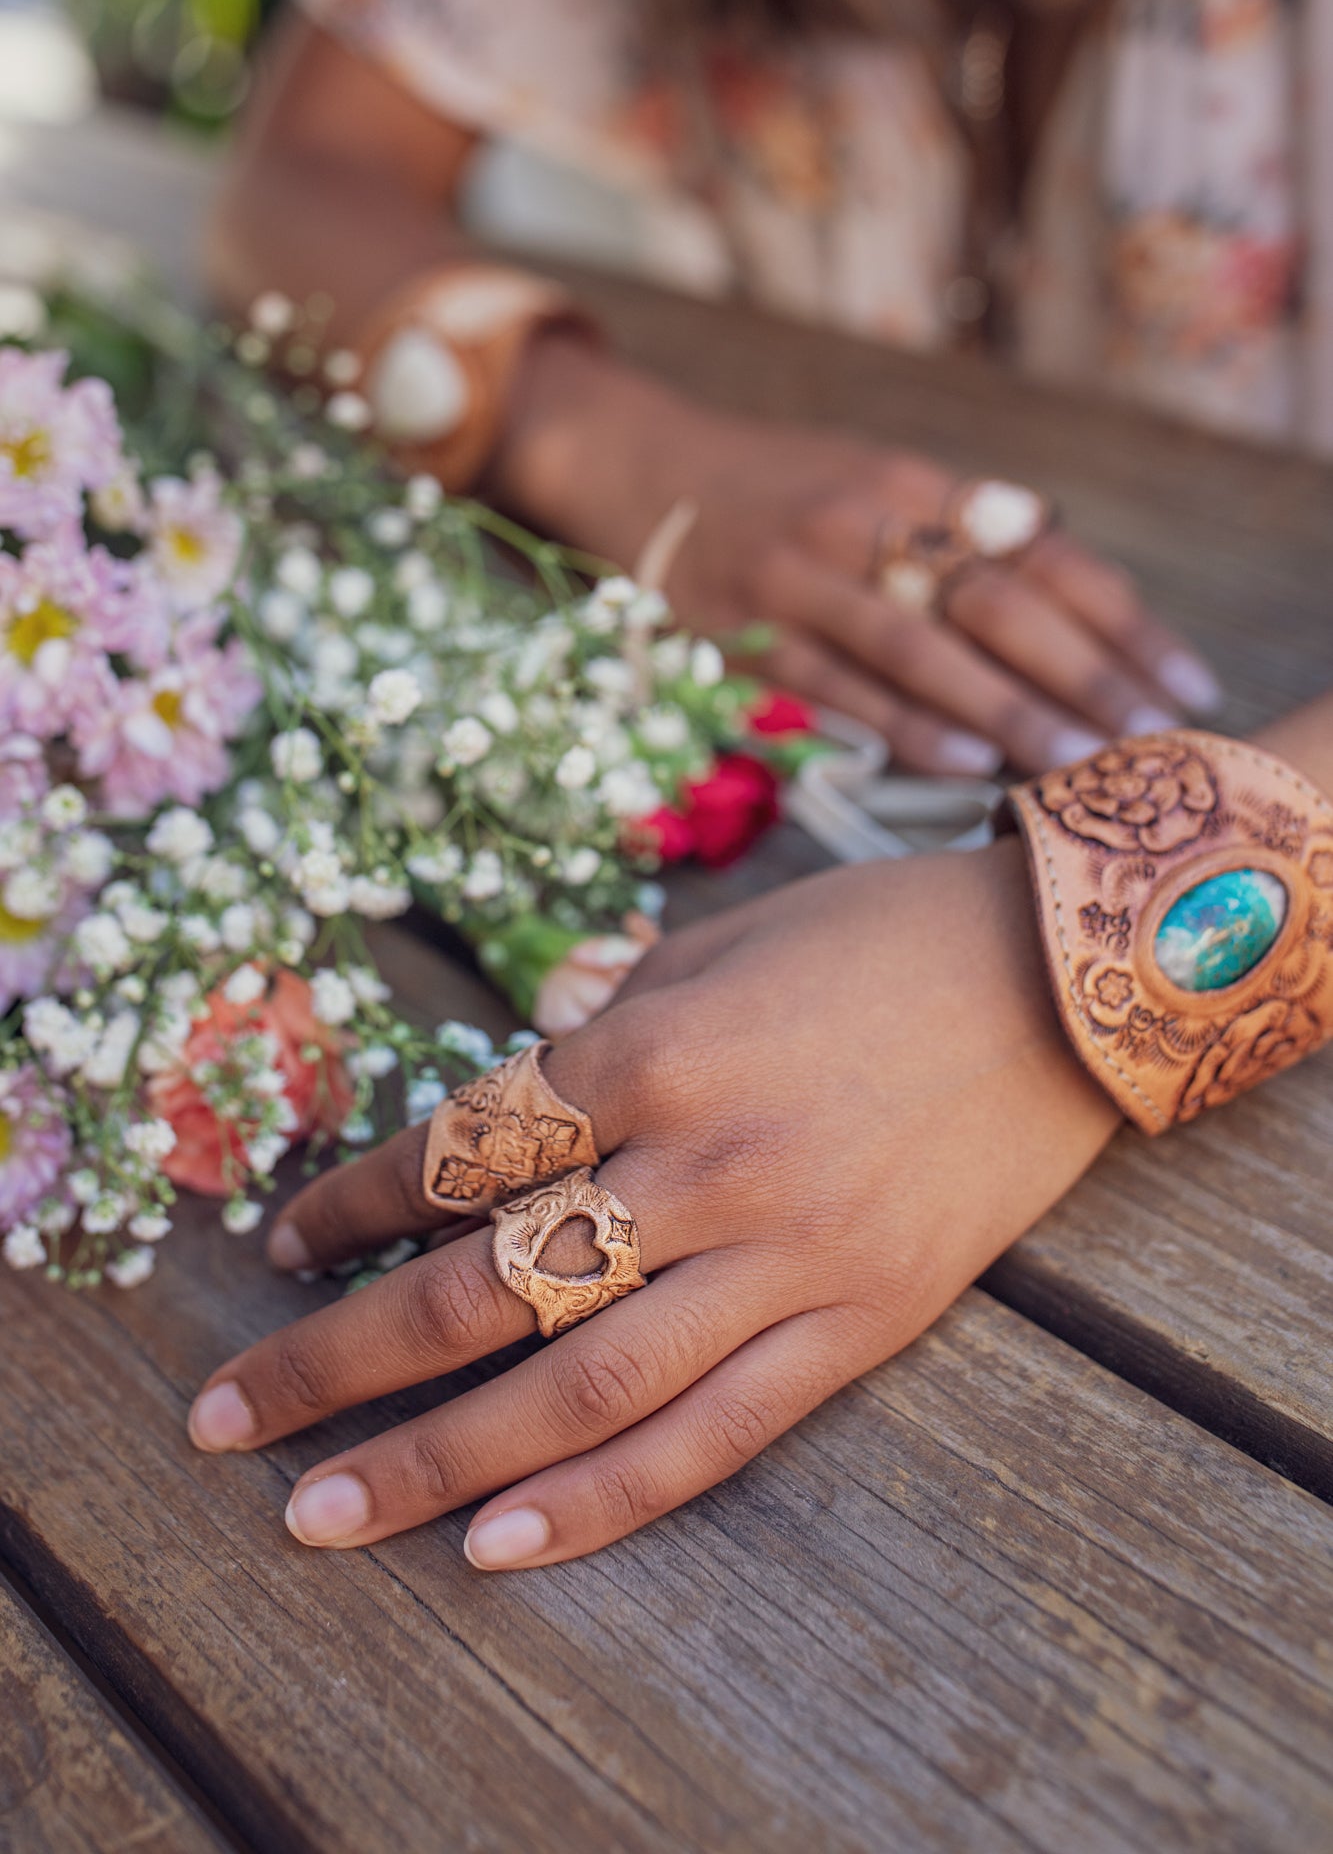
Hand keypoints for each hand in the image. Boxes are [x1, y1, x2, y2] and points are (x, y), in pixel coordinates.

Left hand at [187, 840, 1119, 1568]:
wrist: (1064, 984)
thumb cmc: (878, 938)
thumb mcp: (723, 939)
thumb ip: (608, 1017)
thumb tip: (512, 1079)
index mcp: (662, 1046)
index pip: (468, 1146)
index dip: (358, 1202)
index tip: (286, 1247)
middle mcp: (710, 1161)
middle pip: (489, 1286)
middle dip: (342, 1360)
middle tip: (227, 1422)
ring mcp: (788, 1255)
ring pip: (583, 1384)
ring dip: (435, 1456)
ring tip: (320, 1514)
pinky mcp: (859, 1323)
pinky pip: (717, 1430)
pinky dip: (603, 1497)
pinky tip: (497, 1543)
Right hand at [491, 339, 1221, 776]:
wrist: (640, 468)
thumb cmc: (778, 492)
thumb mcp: (873, 480)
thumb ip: (961, 525)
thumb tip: (1069, 573)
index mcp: (911, 481)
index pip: (1039, 552)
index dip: (1119, 619)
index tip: (1181, 680)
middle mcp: (863, 519)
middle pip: (995, 601)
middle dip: (1083, 674)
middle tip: (1149, 739)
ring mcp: (801, 575)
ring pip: (923, 647)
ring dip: (1008, 709)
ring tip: (1078, 762)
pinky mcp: (747, 630)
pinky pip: (840, 685)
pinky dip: (907, 724)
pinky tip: (968, 760)